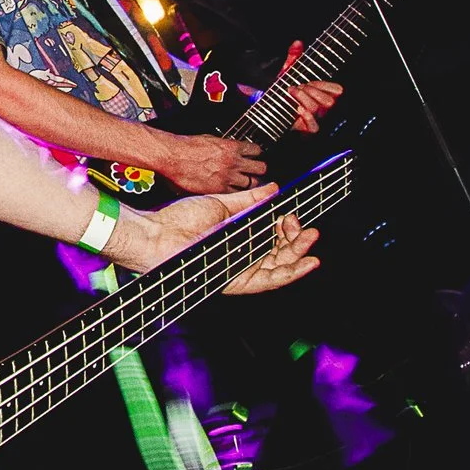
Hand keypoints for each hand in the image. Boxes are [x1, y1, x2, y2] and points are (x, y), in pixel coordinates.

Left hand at [102, 183, 319, 295]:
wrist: (157, 235)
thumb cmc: (179, 220)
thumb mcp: (221, 204)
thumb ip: (249, 200)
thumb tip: (273, 189)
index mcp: (238, 238)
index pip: (272, 235)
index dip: (287, 226)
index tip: (294, 215)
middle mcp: (242, 256)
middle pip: (281, 252)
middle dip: (298, 239)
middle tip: (306, 227)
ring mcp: (240, 269)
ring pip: (280, 267)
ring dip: (300, 254)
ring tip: (311, 239)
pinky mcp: (237, 281)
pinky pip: (269, 281)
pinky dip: (291, 273)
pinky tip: (308, 263)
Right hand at [156, 132, 266, 193]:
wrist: (173, 157)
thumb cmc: (186, 147)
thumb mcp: (209, 139)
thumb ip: (223, 146)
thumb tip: (229, 149)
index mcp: (231, 147)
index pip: (256, 150)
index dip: (256, 154)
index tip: (255, 156)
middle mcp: (233, 162)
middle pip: (260, 168)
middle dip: (258, 170)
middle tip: (255, 171)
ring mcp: (227, 177)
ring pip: (251, 183)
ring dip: (249, 182)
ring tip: (245, 182)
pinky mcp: (219, 189)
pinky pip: (237, 193)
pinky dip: (237, 192)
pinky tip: (233, 190)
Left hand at [276, 42, 342, 133]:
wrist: (266, 110)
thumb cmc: (281, 92)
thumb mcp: (288, 73)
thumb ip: (293, 57)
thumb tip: (297, 42)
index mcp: (323, 95)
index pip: (337, 90)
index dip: (322, 84)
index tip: (307, 82)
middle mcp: (323, 110)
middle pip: (329, 101)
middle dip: (312, 90)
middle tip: (296, 87)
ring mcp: (316, 121)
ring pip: (318, 109)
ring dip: (303, 98)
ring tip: (291, 93)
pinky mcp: (306, 131)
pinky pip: (314, 127)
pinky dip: (306, 117)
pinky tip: (297, 109)